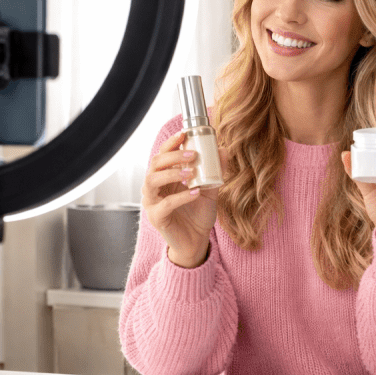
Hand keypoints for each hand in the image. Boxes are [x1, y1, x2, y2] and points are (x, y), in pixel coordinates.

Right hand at [141, 130, 223, 267]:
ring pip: (152, 181)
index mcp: (165, 177)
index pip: (162, 155)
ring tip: (191, 172)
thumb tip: (224, 150)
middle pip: (154, 164)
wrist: (196, 241)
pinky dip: (180, 197)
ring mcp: (152, 202)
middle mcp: (154, 187)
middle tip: (192, 154)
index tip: (184, 133)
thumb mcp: (210, 189)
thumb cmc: (198, 214)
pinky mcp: (156, 217)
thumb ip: (215, 171)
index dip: (170, 143)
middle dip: (172, 156)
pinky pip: (164, 204)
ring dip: (172, 173)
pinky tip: (195, 193)